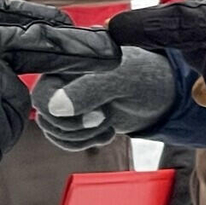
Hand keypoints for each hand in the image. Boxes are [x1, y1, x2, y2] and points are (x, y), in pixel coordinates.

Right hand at [35, 45, 179, 150]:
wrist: (165, 93)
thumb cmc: (146, 75)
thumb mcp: (120, 79)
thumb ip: (88, 90)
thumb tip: (53, 108)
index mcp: (68, 62)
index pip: (40, 94)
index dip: (61, 111)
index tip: (95, 113)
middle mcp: (63, 79)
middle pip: (45, 117)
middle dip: (75, 127)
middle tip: (104, 118)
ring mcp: (69, 98)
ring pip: (54, 131)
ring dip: (81, 137)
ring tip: (107, 124)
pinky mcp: (78, 116)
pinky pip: (65, 139)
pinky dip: (85, 142)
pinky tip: (106, 131)